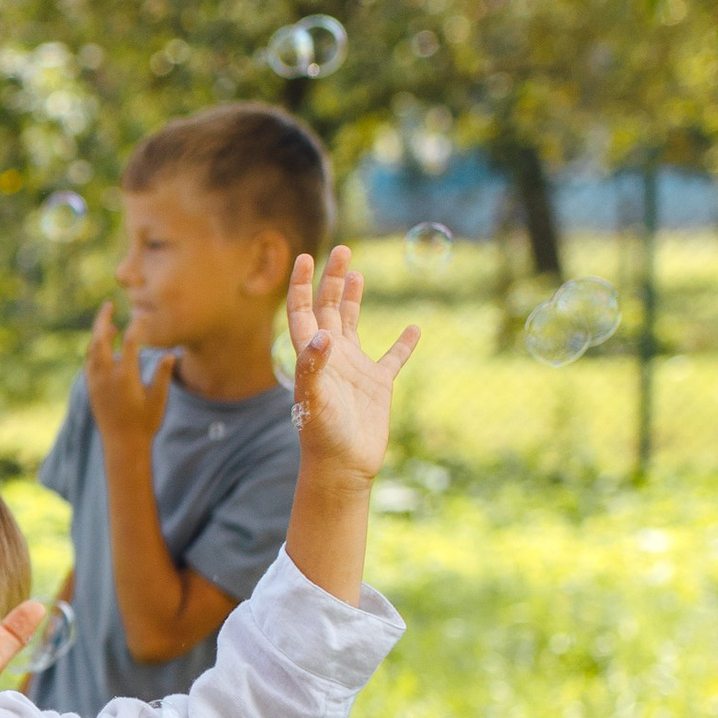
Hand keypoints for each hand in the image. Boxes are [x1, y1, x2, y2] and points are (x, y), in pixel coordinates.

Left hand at [84, 298, 170, 447]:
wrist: (122, 445)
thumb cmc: (145, 423)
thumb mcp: (158, 399)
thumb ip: (162, 375)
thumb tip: (169, 354)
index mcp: (125, 377)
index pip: (129, 341)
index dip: (137, 325)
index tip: (143, 315)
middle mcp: (106, 377)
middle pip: (100, 339)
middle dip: (103, 319)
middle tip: (108, 304)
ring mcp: (95, 382)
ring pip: (91, 350)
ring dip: (97, 334)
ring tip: (108, 324)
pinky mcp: (90, 389)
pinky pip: (88, 362)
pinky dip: (94, 350)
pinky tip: (101, 345)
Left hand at [285, 247, 415, 487]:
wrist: (342, 468)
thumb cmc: (322, 436)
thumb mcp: (314, 400)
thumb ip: (313, 367)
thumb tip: (320, 334)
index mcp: (311, 356)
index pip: (302, 311)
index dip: (302, 285)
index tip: (306, 256)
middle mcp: (331, 357)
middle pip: (327, 308)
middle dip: (332, 279)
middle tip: (342, 249)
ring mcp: (354, 370)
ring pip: (352, 325)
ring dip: (352, 299)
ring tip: (355, 274)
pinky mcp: (377, 386)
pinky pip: (393, 359)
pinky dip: (404, 344)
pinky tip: (414, 328)